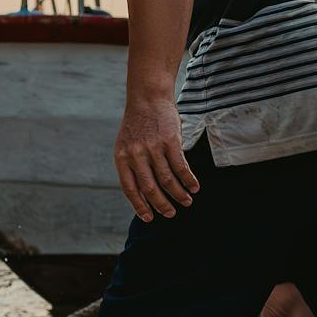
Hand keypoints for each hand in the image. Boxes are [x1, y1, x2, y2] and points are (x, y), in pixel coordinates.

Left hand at [114, 94, 198, 221]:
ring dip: (179, 194)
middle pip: (150, 188)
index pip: (130, 189)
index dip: (140, 206)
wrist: (147, 98)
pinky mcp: (170, 141)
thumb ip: (133, 165)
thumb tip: (145, 190)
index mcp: (122, 158)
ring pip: (167, 179)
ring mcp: (153, 148)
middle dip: (162, 204)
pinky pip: (180, 166)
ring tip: (187, 202)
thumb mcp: (128, 144)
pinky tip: (194, 187)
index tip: (149, 218)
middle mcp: (136, 155)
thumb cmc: (139, 123)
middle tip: (172, 213)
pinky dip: (189, 179)